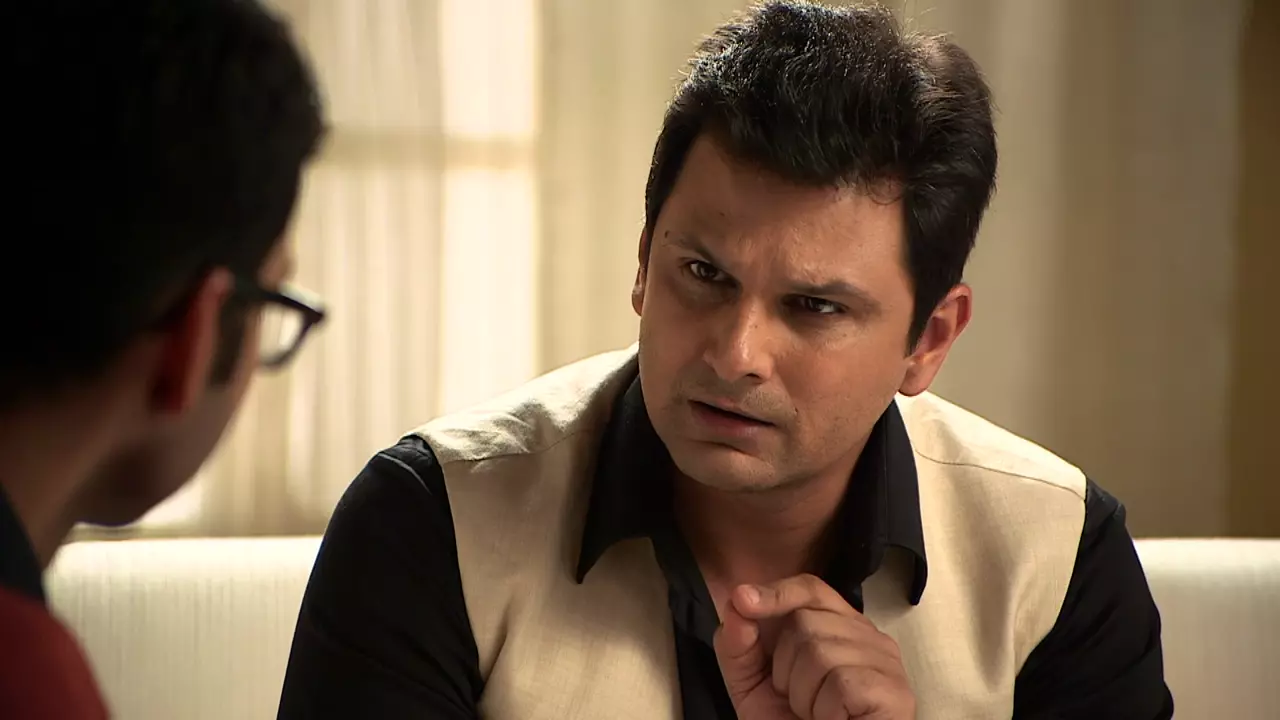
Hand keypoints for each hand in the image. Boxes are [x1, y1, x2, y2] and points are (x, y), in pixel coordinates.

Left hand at [713, 574, 915, 719]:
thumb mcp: (752, 684)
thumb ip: (737, 645)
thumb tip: (737, 604)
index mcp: (838, 626)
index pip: (810, 589)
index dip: (776, 592)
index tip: (742, 600)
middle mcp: (868, 636)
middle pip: (806, 620)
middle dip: (784, 668)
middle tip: (799, 700)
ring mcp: (885, 661)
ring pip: (820, 651)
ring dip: (803, 695)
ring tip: (816, 715)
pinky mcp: (892, 690)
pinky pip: (841, 682)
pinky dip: (824, 710)